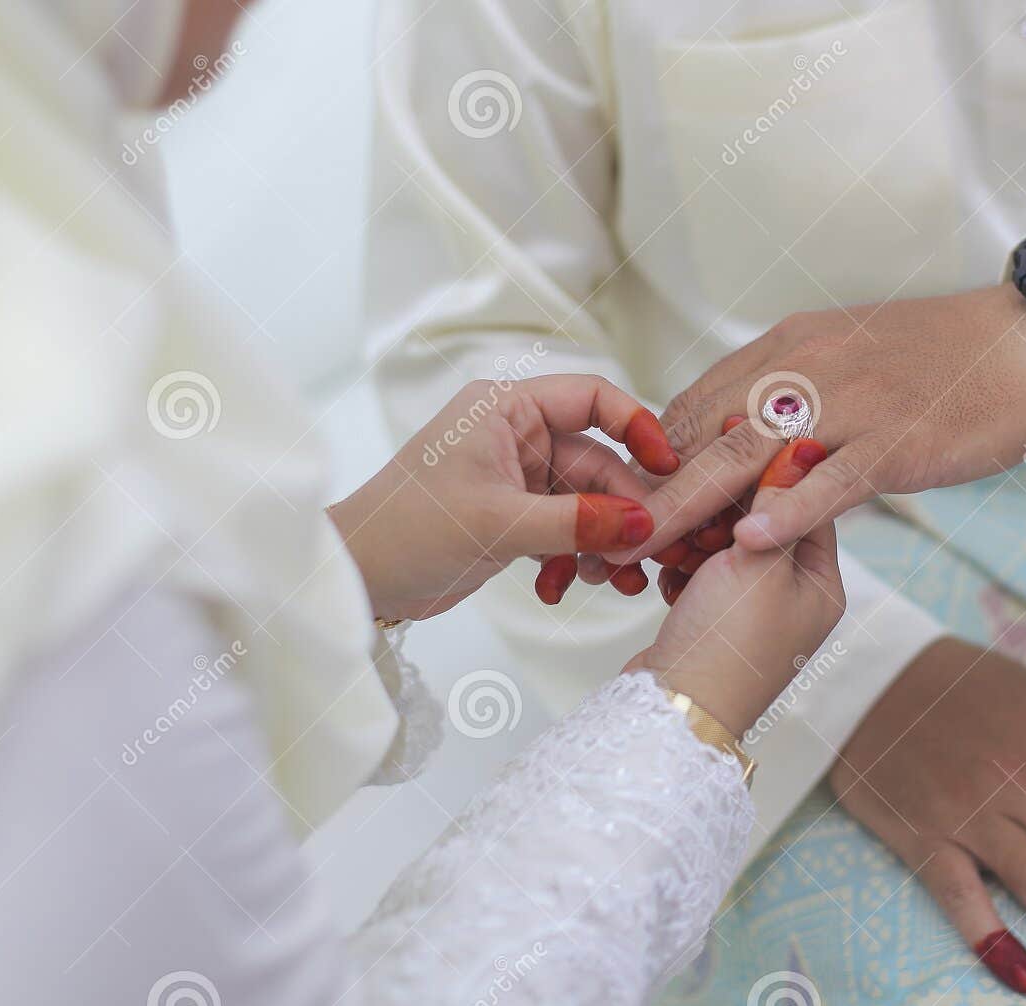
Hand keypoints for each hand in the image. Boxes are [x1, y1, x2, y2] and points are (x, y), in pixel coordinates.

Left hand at [330, 374, 678, 621]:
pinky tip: (562, 587)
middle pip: (598, 463)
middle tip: (642, 557)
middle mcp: (513, 435)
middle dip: (622, 513)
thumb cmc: (408, 530)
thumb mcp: (499, 523)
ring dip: (602, 544)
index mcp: (505, 408)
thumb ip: (577, 523)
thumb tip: (643, 524)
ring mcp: (515, 478)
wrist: (357, 577)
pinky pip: (565, 531)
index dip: (637, 428)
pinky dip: (572, 559)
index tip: (668, 468)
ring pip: (586, 504)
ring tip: (612, 583)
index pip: (593, 398)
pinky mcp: (512, 517)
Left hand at [614, 283, 1025, 560]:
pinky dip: (787, 510)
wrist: (1025, 341)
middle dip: (650, 489)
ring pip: (749, 458)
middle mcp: (800, 370)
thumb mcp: (840, 359)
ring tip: (643, 550)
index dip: (650, 460)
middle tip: (602, 537)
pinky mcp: (893, 440)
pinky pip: (831, 479)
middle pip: (703, 434)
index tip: (618, 503)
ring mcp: (847, 405)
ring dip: (691, 508)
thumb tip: (738, 436)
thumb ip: (784, 395)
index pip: (693, 408)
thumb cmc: (934, 359)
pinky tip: (748, 543)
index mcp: (782, 350)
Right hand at [627, 443, 843, 735]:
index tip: (733, 445)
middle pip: (760, 526)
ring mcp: (750, 615)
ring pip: (722, 549)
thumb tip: (801, 445)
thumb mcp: (761, 561)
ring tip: (676, 544)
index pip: (804, 506)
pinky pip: (697, 576)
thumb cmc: (728, 643)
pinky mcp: (711, 625)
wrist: (674, 708)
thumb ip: (778, 502)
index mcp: (821, 586)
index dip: (768, 475)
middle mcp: (792, 600)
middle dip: (720, 513)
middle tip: (694, 502)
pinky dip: (680, 568)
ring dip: (694, 539)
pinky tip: (664, 571)